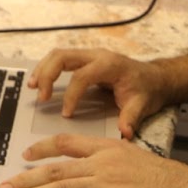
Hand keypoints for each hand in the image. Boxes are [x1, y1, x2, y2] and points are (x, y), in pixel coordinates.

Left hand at [0, 132, 187, 187]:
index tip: (23, 155)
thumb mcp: (132, 156)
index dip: (41, 149)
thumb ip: (106, 158)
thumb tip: (83, 165)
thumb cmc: (164, 178)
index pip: (66, 143)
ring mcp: (109, 184)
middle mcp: (104, 163)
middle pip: (56, 168)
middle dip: (26, 177)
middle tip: (3, 185)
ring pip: (62, 186)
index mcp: (107, 147)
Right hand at [31, 48, 167, 139]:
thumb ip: (131, 118)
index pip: (82, 76)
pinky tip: (39, 83)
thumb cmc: (147, 90)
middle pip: (62, 56)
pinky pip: (60, 59)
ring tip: (32, 88)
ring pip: (58, 54)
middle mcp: (97, 55)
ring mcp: (90, 55)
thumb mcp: (142, 105)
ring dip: (43, 70)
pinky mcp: (85, 60)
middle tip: (40, 97)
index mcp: (110, 65)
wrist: (155, 78)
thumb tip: (125, 133)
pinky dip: (47, 69)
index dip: (71, 95)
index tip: (67, 114)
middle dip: (47, 75)